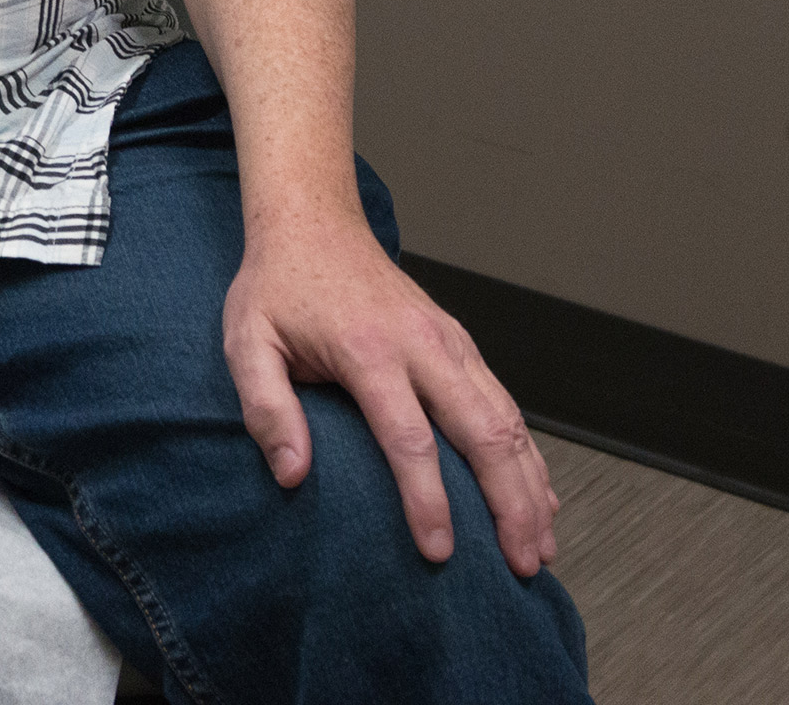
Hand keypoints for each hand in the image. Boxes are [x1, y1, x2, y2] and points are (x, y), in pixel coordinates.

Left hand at [223, 212, 558, 575]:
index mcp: (369, 350)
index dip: (428, 501)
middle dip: (510, 504)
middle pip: (484, 433)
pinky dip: (529, 454)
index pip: (409, 438)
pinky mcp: (462, 344)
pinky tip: (539, 496)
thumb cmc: (280, 286)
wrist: (315, 223)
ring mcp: (450, 342)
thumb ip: (266, 407)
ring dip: (531, 486)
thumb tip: (292, 473)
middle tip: (521, 565)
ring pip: (508, 420)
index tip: (440, 552)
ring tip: (539, 546)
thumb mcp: (248, 341)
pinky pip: (506, 404)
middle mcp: (423, 345)